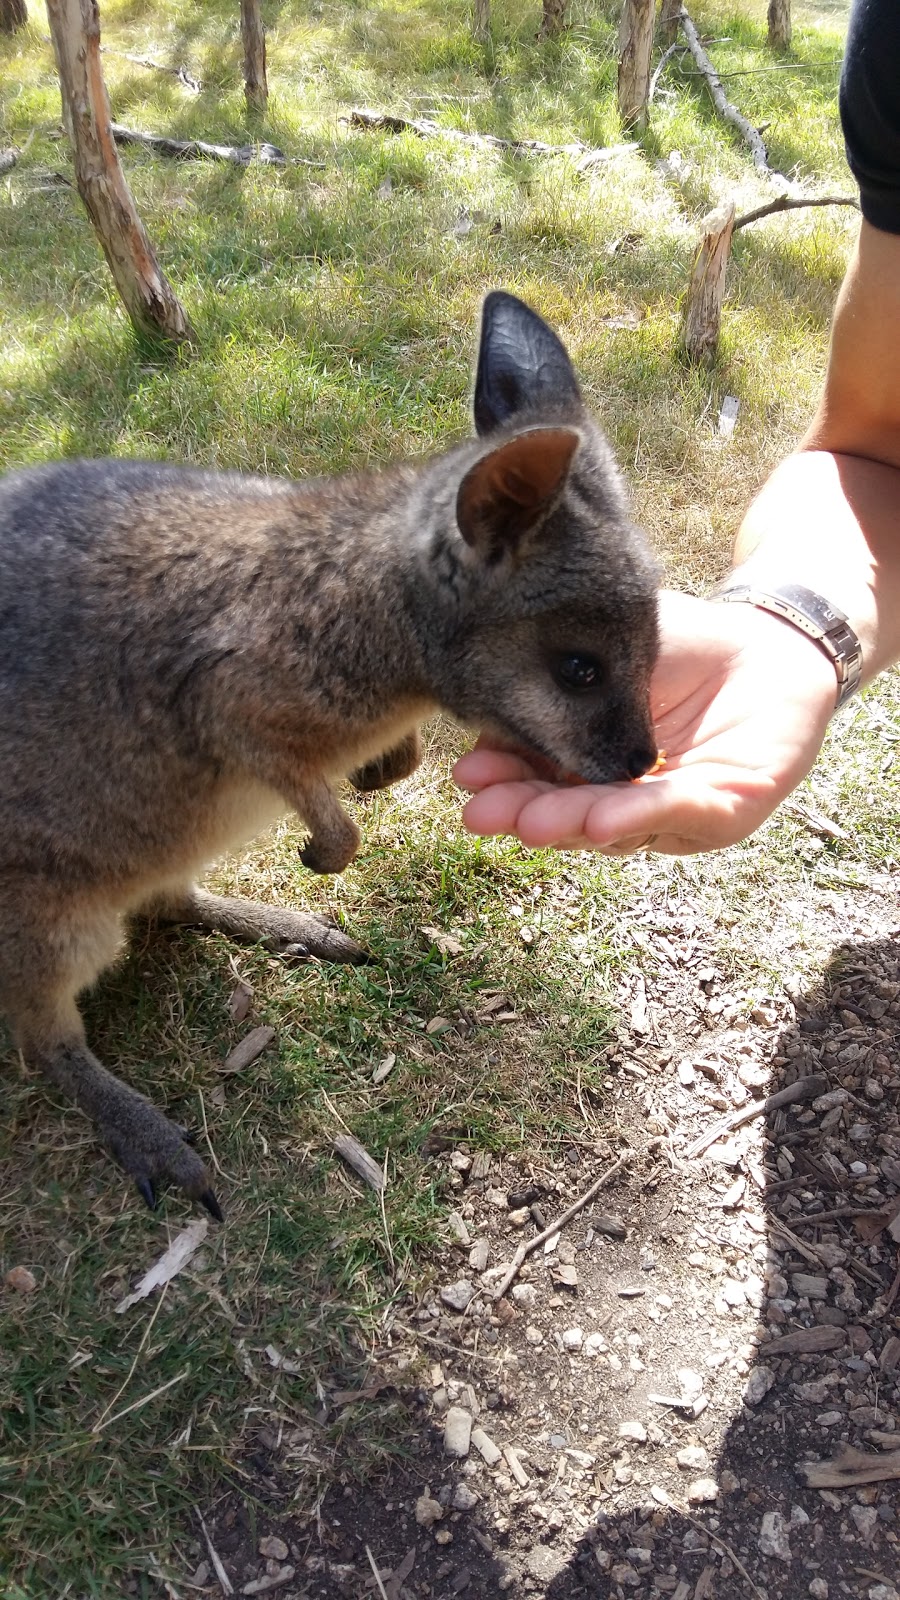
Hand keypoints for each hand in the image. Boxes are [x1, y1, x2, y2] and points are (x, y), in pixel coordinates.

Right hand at [454, 590, 839, 854]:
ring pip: (616, 826)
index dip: (503, 782)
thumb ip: (559, 679)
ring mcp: (671, 812)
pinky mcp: (725, 813)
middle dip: (524, 813)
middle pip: (568, 814)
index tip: (466, 777)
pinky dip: (640, 815)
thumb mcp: (606, 654)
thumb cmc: (684, 646)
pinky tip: (603, 818)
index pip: (539, 780)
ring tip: (532, 822)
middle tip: (483, 814)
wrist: (772, 638)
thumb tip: (487, 694)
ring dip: (572, 822)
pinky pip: (679, 815)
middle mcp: (625, 799)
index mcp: (589, 764)